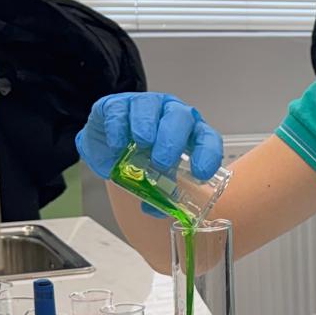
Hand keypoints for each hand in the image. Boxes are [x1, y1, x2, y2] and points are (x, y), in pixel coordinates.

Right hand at [76, 92, 223, 181]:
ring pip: (151, 107)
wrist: (108, 141)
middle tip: (162, 162)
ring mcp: (145, 106)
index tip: (200, 173)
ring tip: (141, 144)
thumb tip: (157, 210)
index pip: (208, 138)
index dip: (208, 154)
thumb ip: (158, 192)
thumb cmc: (140, 155)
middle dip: (173, 139)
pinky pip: (120, 110)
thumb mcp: (154, 176)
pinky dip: (119, 127)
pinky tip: (118, 144)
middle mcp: (171, 114)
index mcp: (189, 133)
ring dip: (147, 127)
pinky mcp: (117, 104)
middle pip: (181, 117)